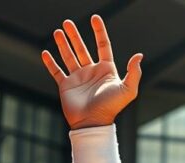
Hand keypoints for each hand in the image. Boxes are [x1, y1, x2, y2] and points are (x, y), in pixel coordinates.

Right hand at [41, 15, 142, 129]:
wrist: (93, 122)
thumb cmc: (111, 107)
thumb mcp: (127, 90)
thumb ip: (134, 73)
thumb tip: (139, 56)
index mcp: (106, 70)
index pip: (103, 46)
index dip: (99, 31)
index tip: (94, 18)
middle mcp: (91, 72)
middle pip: (82, 48)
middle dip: (74, 35)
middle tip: (67, 22)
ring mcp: (78, 78)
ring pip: (69, 56)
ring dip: (63, 44)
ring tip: (58, 31)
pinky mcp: (66, 86)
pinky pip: (56, 72)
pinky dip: (50, 62)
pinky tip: (45, 52)